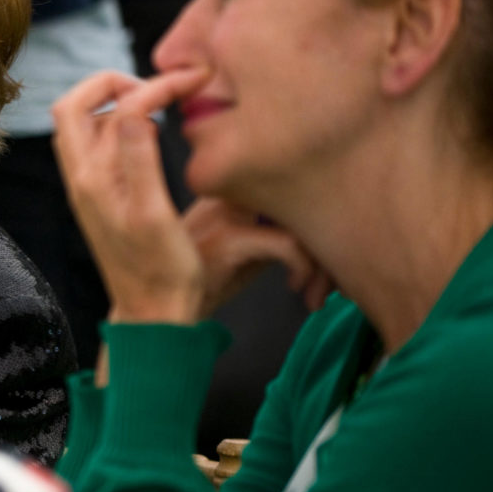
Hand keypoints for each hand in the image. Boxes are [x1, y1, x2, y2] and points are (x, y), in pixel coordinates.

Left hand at [51, 70, 207, 324]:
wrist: (152, 311)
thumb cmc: (161, 269)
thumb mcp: (155, 214)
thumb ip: (140, 159)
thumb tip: (132, 108)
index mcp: (92, 178)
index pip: (113, 107)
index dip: (153, 86)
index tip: (192, 82)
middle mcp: (81, 178)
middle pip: (71, 106)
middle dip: (111, 83)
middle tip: (156, 86)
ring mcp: (87, 186)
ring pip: (82, 124)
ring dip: (112, 101)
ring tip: (157, 102)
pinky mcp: (100, 194)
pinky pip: (95, 144)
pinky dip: (118, 123)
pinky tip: (152, 132)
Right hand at [183, 198, 334, 313]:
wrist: (160, 306)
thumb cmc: (202, 282)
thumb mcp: (244, 250)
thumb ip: (273, 232)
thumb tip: (316, 234)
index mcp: (227, 189)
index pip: (288, 185)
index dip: (316, 215)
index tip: (325, 253)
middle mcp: (226, 192)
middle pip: (299, 195)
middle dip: (326, 236)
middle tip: (332, 275)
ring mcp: (225, 212)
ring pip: (299, 217)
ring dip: (319, 256)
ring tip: (316, 286)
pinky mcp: (228, 237)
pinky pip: (287, 244)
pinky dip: (303, 266)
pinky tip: (296, 285)